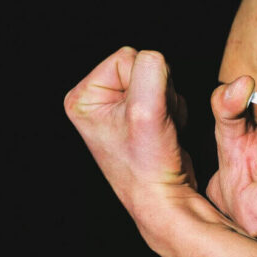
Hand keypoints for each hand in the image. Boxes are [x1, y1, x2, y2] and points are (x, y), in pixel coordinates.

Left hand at [64, 47, 194, 212]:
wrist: (164, 199)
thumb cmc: (148, 165)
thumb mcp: (146, 109)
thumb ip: (151, 70)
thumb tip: (158, 59)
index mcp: (83, 96)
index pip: (127, 57)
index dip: (148, 83)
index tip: (146, 115)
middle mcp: (97, 101)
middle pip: (144, 67)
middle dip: (159, 92)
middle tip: (155, 123)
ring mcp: (120, 110)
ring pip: (160, 80)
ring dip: (168, 103)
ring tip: (160, 130)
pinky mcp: (140, 118)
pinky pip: (167, 95)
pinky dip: (173, 112)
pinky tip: (165, 132)